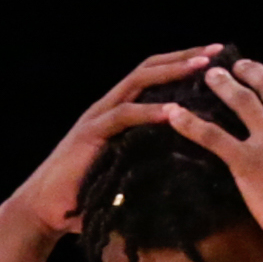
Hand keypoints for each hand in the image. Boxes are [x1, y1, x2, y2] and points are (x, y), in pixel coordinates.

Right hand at [4, 47, 223, 240]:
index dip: (184, 65)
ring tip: (203, 68)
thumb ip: (152, 163)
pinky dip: (150, 112)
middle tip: (218, 51)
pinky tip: (174, 111)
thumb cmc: (88, 197)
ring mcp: (98, 117)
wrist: (45, 210)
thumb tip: (189, 172)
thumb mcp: (129, 174)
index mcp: (120, 111)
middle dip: (185, 57)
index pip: (155, 77)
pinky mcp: (90, 134)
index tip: (217, 61)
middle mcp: (109, 106)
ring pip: (139, 82)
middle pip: (150, 68)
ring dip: (173, 72)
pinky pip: (125, 117)